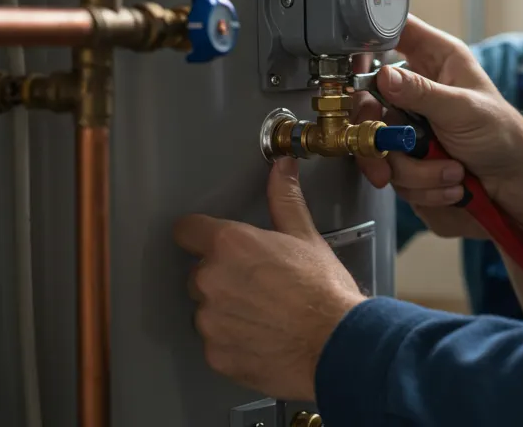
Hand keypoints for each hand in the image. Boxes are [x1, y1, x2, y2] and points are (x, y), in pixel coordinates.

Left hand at [173, 158, 366, 400]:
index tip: (210, 241)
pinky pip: (215, 343)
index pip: (186, 230)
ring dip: (225, 311)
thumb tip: (282, 168)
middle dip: (221, 277)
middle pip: (198, 272)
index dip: (199, 234)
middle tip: (257, 283)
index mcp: (230, 244)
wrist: (336, 345)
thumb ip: (284, 199)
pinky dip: (232, 342)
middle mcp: (212, 279)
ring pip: (206, 310)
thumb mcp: (306, 237)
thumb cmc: (324, 292)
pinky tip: (262, 337)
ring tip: (264, 314)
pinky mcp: (216, 354)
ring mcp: (211, 320)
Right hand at [354, 16, 522, 205]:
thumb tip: (382, 76)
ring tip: (451, 172)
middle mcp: (416, 87)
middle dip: (379, 135)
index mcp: (434, 58)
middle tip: (390, 147)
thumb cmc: (503, 134)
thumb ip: (421, 92)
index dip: (368, 40)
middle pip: (367, 99)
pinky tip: (449, 183)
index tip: (354, 64)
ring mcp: (408, 123)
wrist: (514, 181)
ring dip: (415, 171)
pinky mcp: (407, 155)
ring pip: (379, 144)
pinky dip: (421, 186)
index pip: (392, 31)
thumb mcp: (463, 108)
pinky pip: (393, 171)